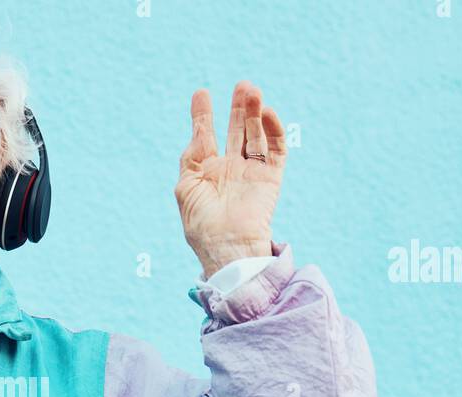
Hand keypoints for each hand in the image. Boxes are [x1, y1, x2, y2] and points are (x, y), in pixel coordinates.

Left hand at [176, 81, 286, 278]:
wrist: (226, 246)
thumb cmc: (201, 223)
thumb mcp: (186, 187)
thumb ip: (192, 157)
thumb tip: (199, 132)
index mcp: (208, 171)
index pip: (206, 136)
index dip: (203, 115)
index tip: (201, 93)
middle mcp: (231, 169)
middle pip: (236, 130)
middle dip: (238, 108)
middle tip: (242, 85)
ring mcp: (251, 172)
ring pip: (255, 135)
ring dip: (255, 113)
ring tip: (252, 91)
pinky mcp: (270, 178)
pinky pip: (274, 150)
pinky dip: (273, 130)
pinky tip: (266, 113)